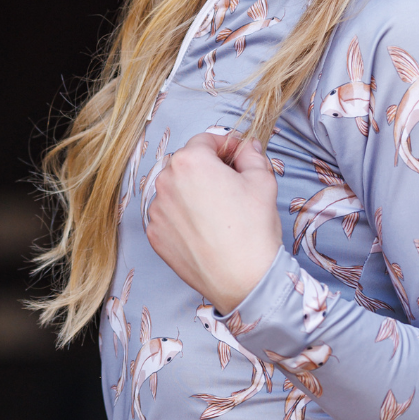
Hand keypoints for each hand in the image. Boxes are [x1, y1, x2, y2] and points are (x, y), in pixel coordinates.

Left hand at [146, 132, 282, 312]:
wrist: (243, 279)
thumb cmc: (253, 228)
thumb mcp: (263, 180)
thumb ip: (251, 155)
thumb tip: (246, 146)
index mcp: (190, 161)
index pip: (205, 141)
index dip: (225, 146)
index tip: (237, 156)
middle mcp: (166, 182)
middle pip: (187, 164)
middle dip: (207, 169)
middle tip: (231, 185)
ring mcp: (157, 211)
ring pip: (175, 190)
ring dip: (192, 192)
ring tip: (218, 211)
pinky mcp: (155, 235)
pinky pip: (168, 216)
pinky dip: (183, 217)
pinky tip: (205, 229)